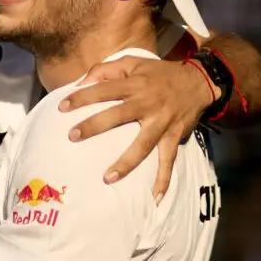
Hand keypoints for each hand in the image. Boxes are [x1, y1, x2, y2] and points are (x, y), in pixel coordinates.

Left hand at [59, 53, 217, 199]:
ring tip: (107, 178)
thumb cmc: (160, 73)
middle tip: (73, 136)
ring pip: (142, 144)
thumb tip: (81, 81)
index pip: (105, 89)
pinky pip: (168, 161)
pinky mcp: (174, 136)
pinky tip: (155, 198)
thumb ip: (106, 69)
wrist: (198, 81)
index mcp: (135, 84)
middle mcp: (148, 103)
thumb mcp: (134, 62)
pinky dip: (163, 180)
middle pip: (118, 115)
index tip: (62, 108)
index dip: (83, 97)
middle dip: (95, 125)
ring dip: (126, 162)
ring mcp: (161, 122)